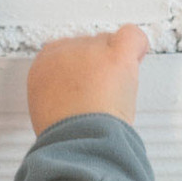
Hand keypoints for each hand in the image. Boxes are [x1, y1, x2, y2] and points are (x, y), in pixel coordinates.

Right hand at [27, 25, 149, 135]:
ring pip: (110, 44)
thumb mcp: (46, 111)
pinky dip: (138, 46)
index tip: (85, 86)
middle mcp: (64, 52)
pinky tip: (137, 59)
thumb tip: (76, 89)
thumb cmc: (63, 137)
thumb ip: (58, 91)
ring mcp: (90, 51)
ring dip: (115, 66)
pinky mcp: (115, 56)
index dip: (79, 69)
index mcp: (44, 65)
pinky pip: (132, 36)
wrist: (75, 144)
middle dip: (98, 68)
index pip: (66, 51)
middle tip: (100, 96)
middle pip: (90, 45)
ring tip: (112, 96)